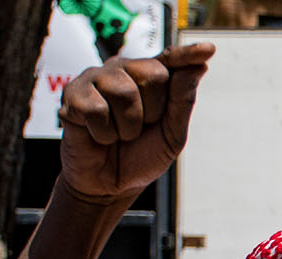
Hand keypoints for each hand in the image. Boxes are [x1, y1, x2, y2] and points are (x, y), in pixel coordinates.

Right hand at [58, 43, 213, 202]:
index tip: (208, 50)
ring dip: (127, 127)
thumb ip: (182, 101)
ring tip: (119, 134)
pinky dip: (103, 133)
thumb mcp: (171, 135)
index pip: (170, 59)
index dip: (187, 54)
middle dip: (152, 111)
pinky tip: (98, 135)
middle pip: (152, 75)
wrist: (110, 185)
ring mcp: (94, 79)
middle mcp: (121, 70)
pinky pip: (96, 109)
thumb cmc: (141, 156)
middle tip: (138, 128)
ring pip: (123, 92)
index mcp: (148, 77)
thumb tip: (199, 67)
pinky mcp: (72, 95)